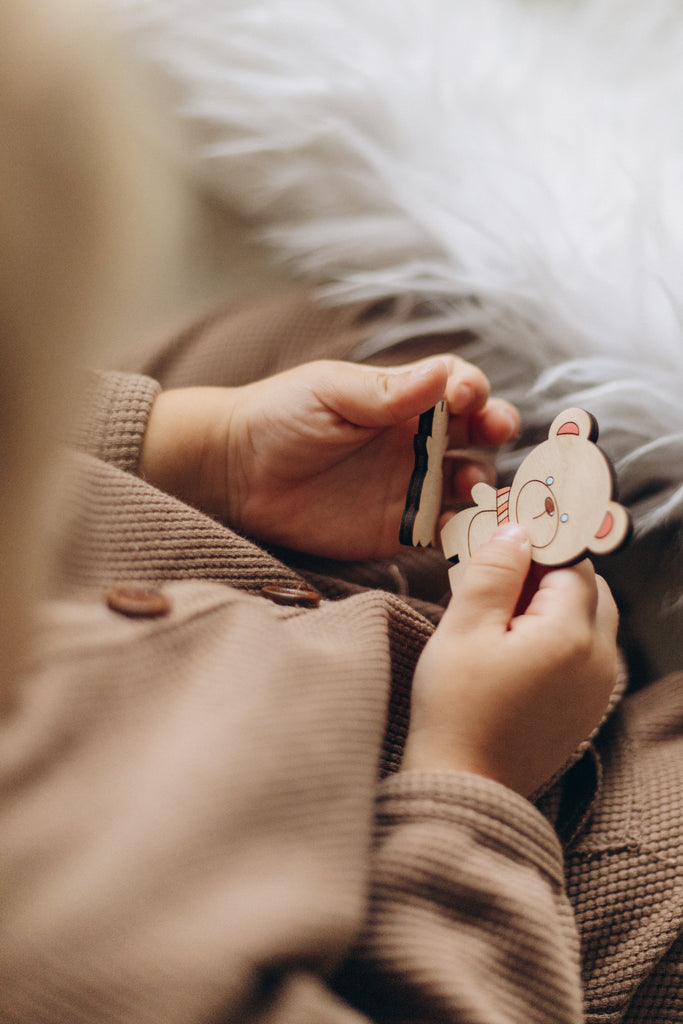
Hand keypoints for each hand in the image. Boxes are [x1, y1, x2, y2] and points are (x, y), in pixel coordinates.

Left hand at [140, 356, 518, 558]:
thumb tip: (443, 375)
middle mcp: (416, 440)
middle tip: (496, 431)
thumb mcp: (330, 391)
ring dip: (485, 483)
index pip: (458, 386)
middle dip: (495, 428)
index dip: (473, 388)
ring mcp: (410, 486)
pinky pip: (444, 532)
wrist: (235, 473)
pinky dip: (466, 532)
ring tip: (475, 487)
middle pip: (477, 433)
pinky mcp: (398, 530)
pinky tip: (469, 529)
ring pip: (469, 483)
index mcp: (403, 399)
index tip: (468, 396)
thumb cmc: (279, 416)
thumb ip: (385, 391)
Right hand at [402, 524, 619, 795]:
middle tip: (499, 578)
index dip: (538, 547)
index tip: (504, 543)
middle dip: (549, 573)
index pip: (572, 563)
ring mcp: (599, 686)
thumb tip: (516, 531)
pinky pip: (585, 651)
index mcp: (571, 635)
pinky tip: (515, 645)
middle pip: (589, 589)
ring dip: (555, 603)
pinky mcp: (588, 706)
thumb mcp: (463, 628)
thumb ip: (494, 573)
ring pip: (590, 618)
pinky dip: (558, 634)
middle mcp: (600, 659)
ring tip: (503, 613)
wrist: (464, 784)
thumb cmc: (456, 708)